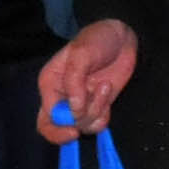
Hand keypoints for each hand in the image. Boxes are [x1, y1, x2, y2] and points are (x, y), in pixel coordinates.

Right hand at [37, 19, 137, 143]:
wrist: (122, 38)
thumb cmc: (97, 40)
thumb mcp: (82, 54)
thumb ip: (74, 82)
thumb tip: (73, 110)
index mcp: (49, 85)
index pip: (46, 117)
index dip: (58, 127)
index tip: (74, 130)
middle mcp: (61, 97)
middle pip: (59, 127)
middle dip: (78, 124)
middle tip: (98, 111)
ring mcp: (80, 103)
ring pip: (83, 125)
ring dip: (97, 110)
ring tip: (105, 85)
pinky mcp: (97, 105)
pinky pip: (98, 123)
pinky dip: (105, 114)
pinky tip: (107, 90)